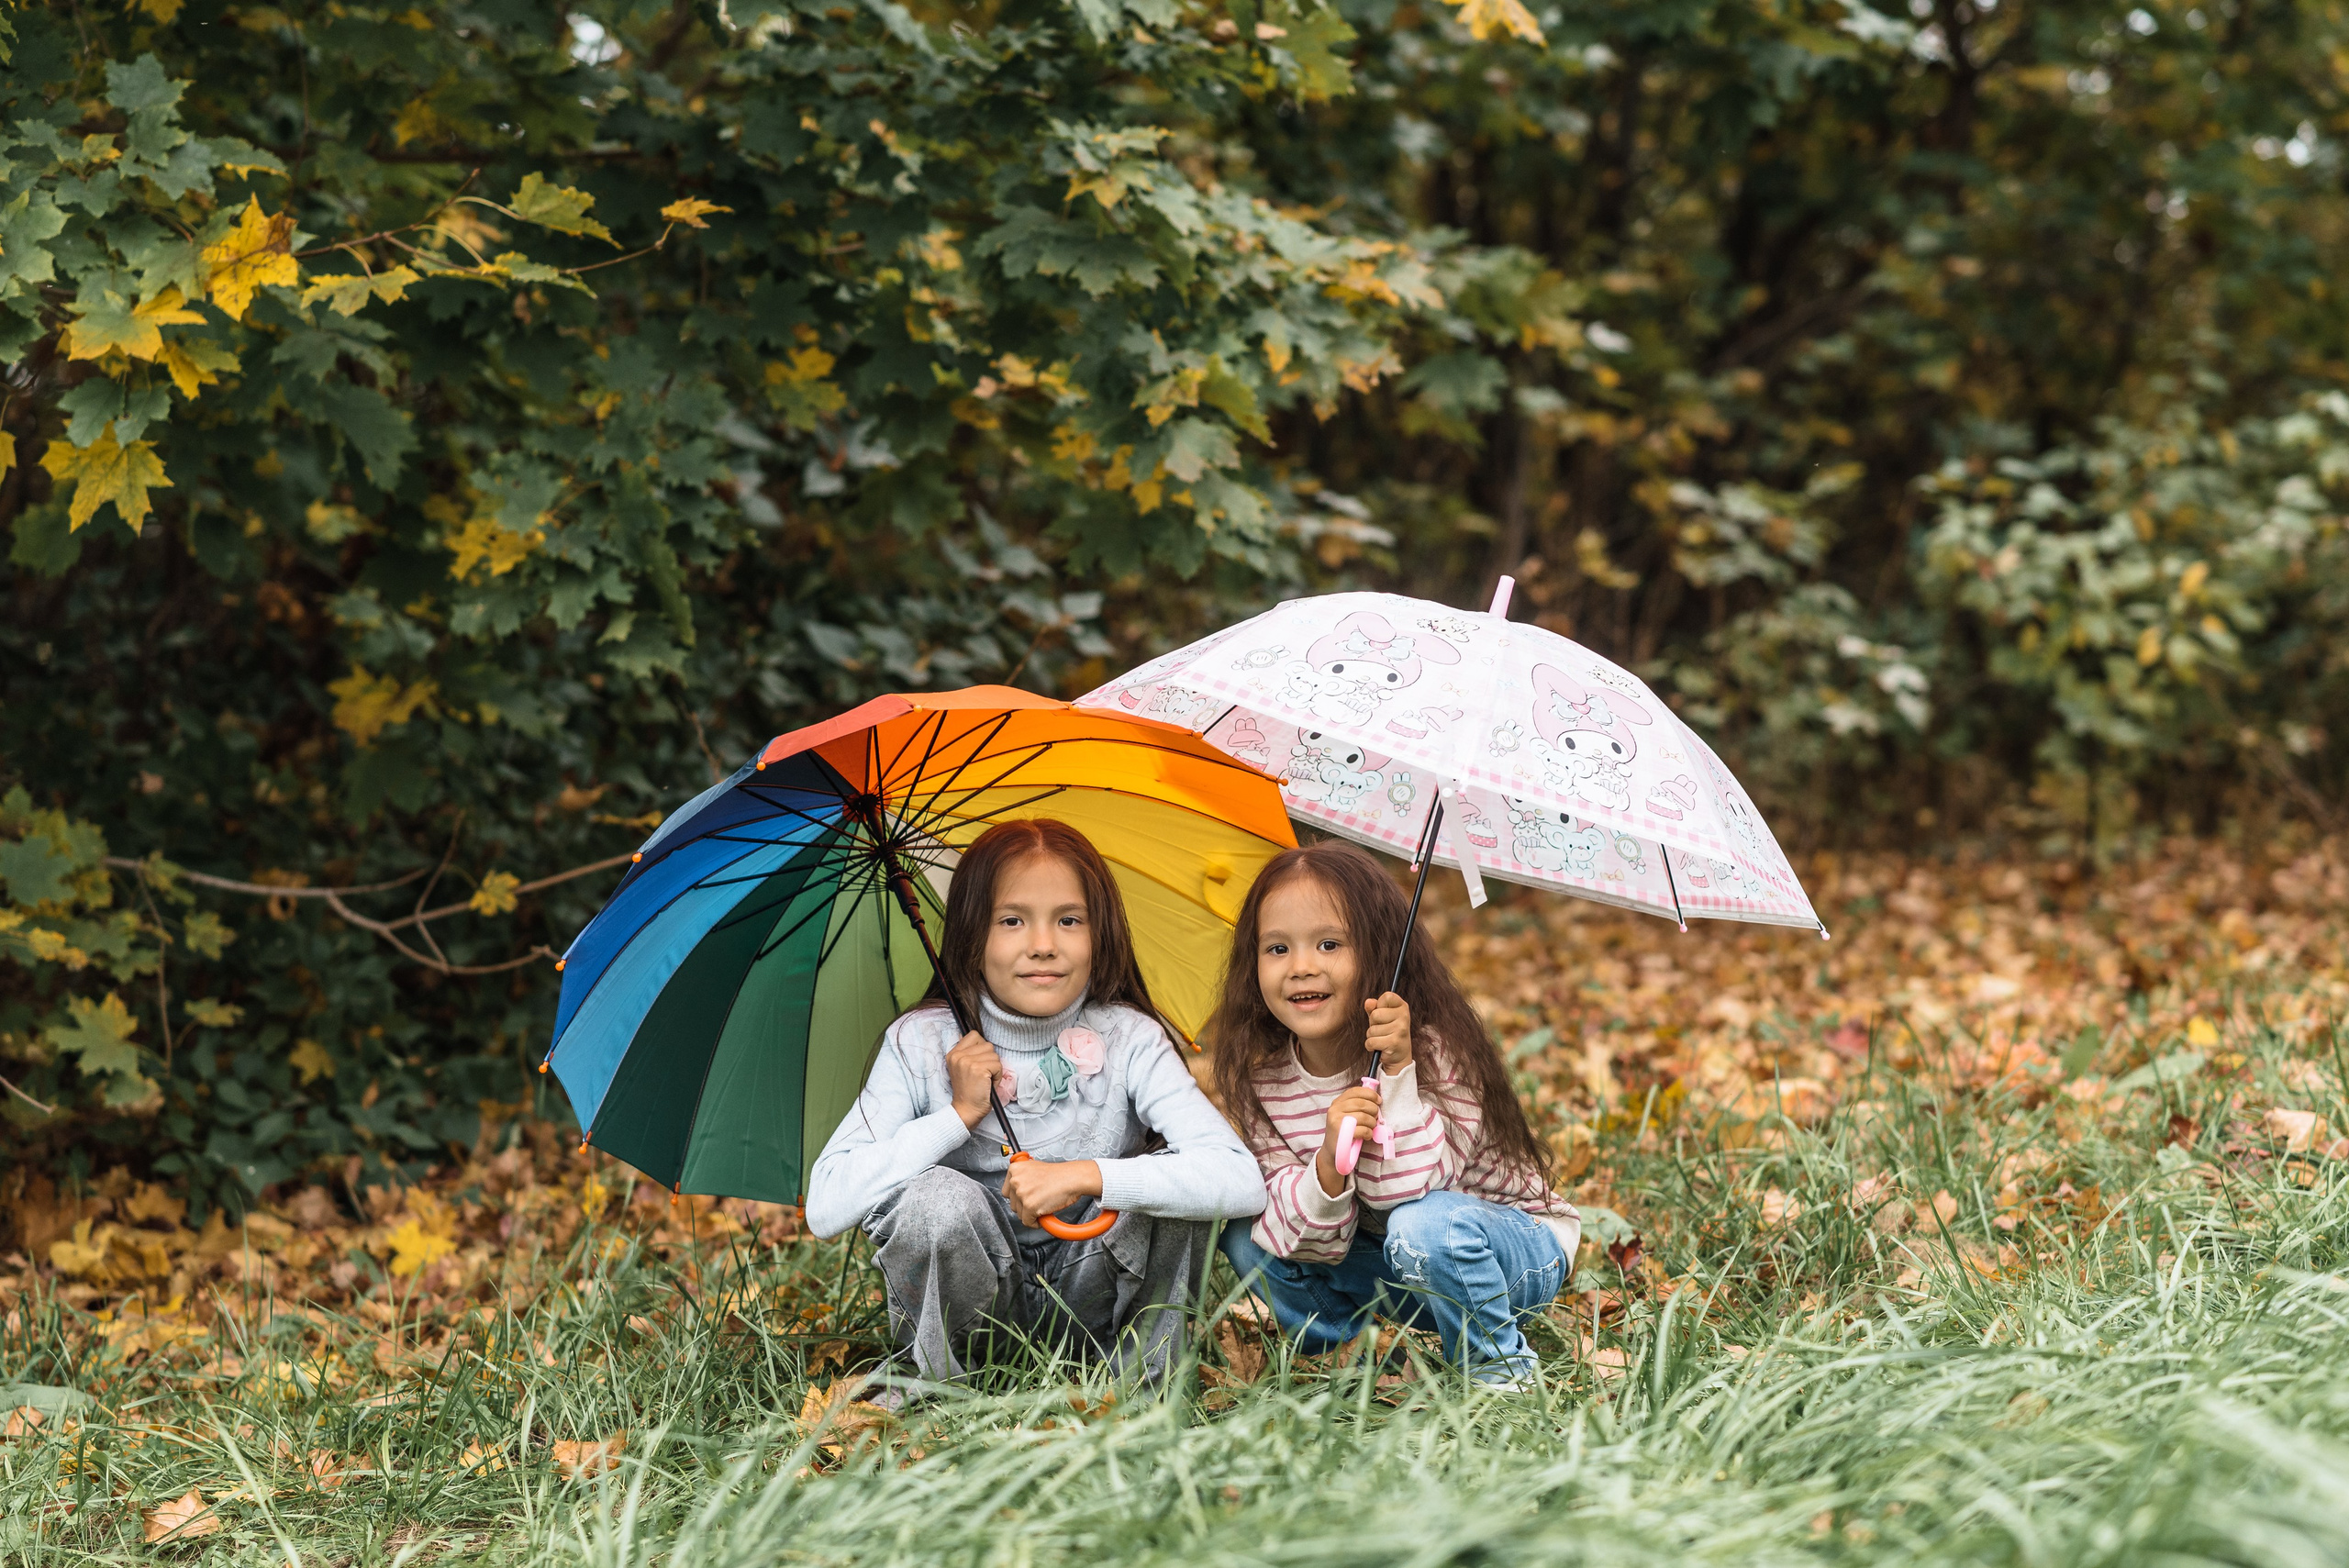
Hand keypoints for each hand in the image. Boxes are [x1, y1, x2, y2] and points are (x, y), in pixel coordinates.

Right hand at [946, 1031, 1004, 1130]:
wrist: (966, 1110)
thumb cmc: (969, 1091)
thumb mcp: (962, 1068)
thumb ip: (968, 1053)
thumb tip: (979, 1038)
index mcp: (953, 1053)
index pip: (974, 1035)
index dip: (982, 1048)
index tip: (979, 1063)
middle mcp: (958, 1055)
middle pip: (987, 1045)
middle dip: (990, 1060)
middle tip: (982, 1075)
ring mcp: (967, 1061)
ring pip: (994, 1054)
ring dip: (994, 1068)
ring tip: (985, 1079)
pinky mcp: (978, 1069)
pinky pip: (998, 1065)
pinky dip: (997, 1076)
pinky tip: (988, 1084)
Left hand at [1002, 1158, 1102, 1226]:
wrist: (1072, 1178)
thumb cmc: (1058, 1174)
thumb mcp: (1034, 1168)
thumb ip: (1022, 1177)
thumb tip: (1015, 1189)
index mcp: (1015, 1169)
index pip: (1006, 1191)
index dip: (1018, 1197)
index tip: (1027, 1197)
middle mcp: (1015, 1180)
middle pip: (1012, 1204)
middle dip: (1025, 1206)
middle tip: (1039, 1200)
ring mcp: (1022, 1193)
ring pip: (1019, 1214)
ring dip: (1030, 1213)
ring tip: (1043, 1204)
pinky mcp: (1029, 1206)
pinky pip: (1028, 1222)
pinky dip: (1036, 1222)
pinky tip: (1045, 1213)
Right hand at [1314, 1082, 1382, 1196]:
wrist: (1332, 1152)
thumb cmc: (1344, 1132)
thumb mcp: (1347, 1115)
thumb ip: (1357, 1106)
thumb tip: (1376, 1099)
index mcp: (1337, 1103)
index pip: (1355, 1091)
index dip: (1369, 1094)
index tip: (1378, 1100)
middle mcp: (1335, 1109)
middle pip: (1361, 1103)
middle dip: (1373, 1110)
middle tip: (1376, 1117)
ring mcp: (1337, 1121)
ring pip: (1364, 1116)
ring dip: (1372, 1123)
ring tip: (1370, 1128)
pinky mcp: (1341, 1133)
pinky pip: (1363, 1130)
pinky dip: (1369, 1133)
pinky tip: (1366, 1136)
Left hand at [1364, 992, 1412, 1071]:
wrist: (1399, 1055)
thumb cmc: (1388, 1032)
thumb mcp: (1381, 1017)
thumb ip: (1374, 1008)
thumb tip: (1368, 1002)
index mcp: (1402, 1006)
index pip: (1387, 996)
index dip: (1379, 1005)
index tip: (1383, 1013)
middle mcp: (1404, 1016)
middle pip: (1375, 1014)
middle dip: (1372, 1024)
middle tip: (1382, 1029)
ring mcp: (1400, 1029)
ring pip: (1372, 1030)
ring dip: (1372, 1036)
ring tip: (1382, 1038)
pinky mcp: (1394, 1043)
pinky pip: (1371, 1041)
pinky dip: (1370, 1046)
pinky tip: (1379, 1047)